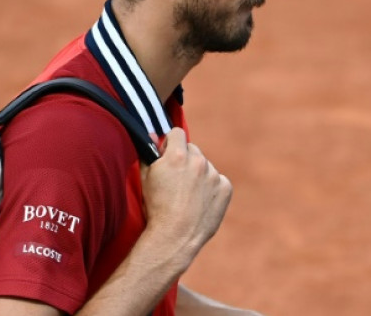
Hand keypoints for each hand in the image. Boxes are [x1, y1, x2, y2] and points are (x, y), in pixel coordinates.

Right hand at [139, 128, 231, 268]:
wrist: (175, 237)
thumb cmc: (156, 208)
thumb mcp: (145, 178)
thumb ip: (149, 153)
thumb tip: (152, 134)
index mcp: (177, 155)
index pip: (176, 133)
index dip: (170, 143)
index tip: (167, 154)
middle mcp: (198, 161)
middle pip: (192, 149)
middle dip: (185, 159)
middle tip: (177, 179)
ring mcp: (214, 175)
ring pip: (205, 166)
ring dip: (198, 173)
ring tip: (187, 195)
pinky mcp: (225, 188)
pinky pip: (218, 181)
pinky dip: (211, 188)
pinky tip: (200, 201)